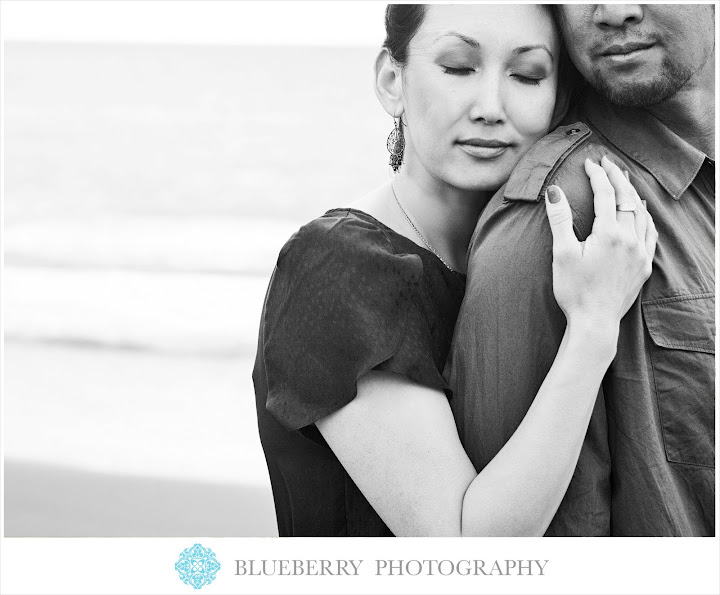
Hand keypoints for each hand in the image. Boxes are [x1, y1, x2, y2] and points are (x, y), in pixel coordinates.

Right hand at [545, 155, 657, 328]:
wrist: (595, 321)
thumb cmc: (575, 290)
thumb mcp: (562, 253)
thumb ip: (560, 219)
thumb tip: (554, 191)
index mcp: (609, 233)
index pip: (605, 193)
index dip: (597, 175)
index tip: (589, 163)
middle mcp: (630, 238)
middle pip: (627, 198)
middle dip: (617, 177)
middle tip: (607, 163)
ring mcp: (640, 252)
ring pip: (642, 213)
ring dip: (632, 194)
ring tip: (624, 182)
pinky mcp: (644, 265)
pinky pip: (650, 232)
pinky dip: (645, 217)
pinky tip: (640, 213)